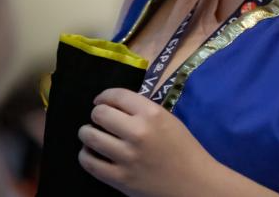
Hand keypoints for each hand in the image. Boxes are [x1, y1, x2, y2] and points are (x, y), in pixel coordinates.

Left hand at [78, 88, 209, 196]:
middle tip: (98, 118)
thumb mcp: (166, 118)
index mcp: (151, 113)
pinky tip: (90, 153)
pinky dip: (85, 155)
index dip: (104, 96)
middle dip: (96, 113)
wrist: (193, 182)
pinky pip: (90, 163)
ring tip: (90, 133)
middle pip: (100, 114)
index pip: (117, 95)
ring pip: (90, 136)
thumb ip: (142, 110)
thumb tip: (115, 105)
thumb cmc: (182, 147)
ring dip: (87, 132)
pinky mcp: (120, 179)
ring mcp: (126, 157)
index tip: (101, 101)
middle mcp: (137, 132)